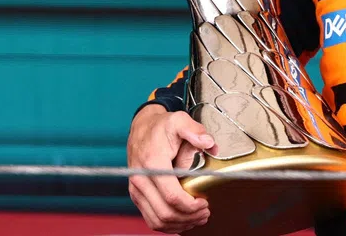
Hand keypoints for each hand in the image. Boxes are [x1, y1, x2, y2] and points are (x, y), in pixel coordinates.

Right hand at [127, 104, 215, 231]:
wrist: (142, 127)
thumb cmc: (161, 127)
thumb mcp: (179, 121)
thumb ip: (195, 130)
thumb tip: (208, 142)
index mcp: (152, 163)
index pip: (172, 196)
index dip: (191, 205)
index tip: (204, 203)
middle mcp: (141, 179)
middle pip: (165, 213)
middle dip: (188, 217)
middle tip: (204, 213)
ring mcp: (137, 189)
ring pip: (157, 220)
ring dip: (179, 224)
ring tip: (197, 219)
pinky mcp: (137, 195)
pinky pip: (151, 218)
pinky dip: (167, 225)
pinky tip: (182, 220)